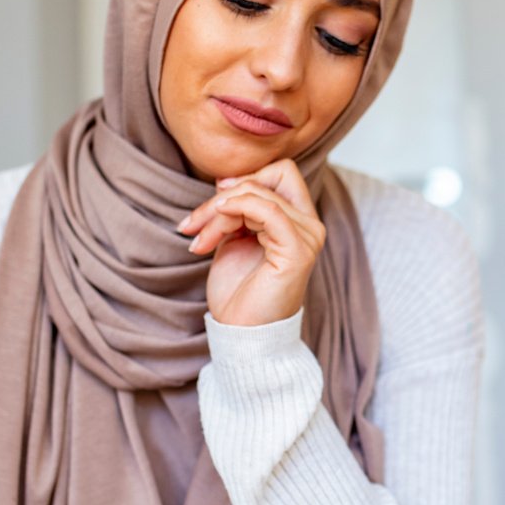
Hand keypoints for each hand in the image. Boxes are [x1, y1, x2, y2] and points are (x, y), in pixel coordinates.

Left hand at [179, 160, 326, 327]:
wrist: (241, 333)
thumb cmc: (239, 291)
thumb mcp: (234, 238)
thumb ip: (237, 209)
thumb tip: (226, 181)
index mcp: (299, 221)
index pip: (280, 172)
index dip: (245, 179)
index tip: (215, 204)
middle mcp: (310, 226)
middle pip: (269, 177)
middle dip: (224, 196)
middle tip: (194, 225)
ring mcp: (307, 237)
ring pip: (257, 193)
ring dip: (217, 212)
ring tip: (198, 240)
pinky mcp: (297, 250)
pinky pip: (266, 210)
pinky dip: (233, 212)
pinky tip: (211, 235)